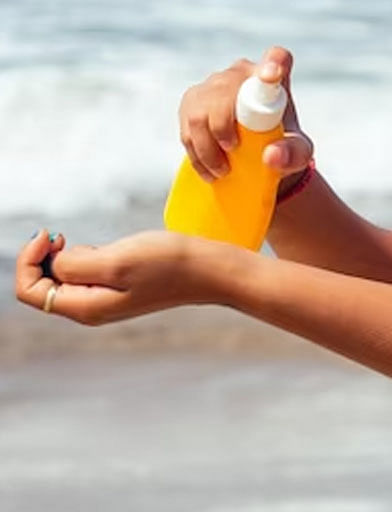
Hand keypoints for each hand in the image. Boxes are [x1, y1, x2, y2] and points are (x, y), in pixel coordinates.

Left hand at [14, 228, 210, 324]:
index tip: (50, 234)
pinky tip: (114, 248)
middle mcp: (91, 308)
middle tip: (65, 235)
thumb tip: (55, 261)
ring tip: (101, 245)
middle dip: (47, 257)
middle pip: (44, 284)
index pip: (30, 290)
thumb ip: (75, 264)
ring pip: (67, 276)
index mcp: (86, 308)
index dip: (29, 260)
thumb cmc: (170, 264)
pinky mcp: (122, 285)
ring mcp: (107, 298)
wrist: (212, 269)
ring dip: (72, 254)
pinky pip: (90, 271)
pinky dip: (91, 254)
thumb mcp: (116, 260)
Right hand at [178, 45, 313, 182]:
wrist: (258, 153)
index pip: (276, 57)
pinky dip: (197, 154)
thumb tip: (271, 156)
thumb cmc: (284, 144)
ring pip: (201, 111)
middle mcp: (242, 73)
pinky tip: (209, 171)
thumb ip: (293, 153)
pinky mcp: (193, 101)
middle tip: (233, 150)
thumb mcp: (298, 152)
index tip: (272, 75)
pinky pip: (188, 127)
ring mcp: (214, 85)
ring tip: (223, 170)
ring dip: (208, 146)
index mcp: (275, 76)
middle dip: (224, 125)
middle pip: (226, 89)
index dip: (273, 62)